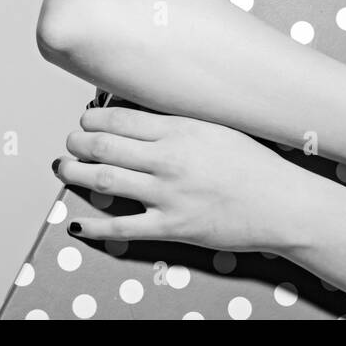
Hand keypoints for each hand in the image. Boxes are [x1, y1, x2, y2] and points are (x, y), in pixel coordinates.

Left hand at [53, 105, 302, 253]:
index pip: (121, 119)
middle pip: (105, 146)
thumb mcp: (217, 130)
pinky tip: (77, 222)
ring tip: (63, 168)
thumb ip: (179, 125)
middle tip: (70, 142)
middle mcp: (168, 159)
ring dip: (76, 173)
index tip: (85, 119)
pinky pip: (121, 226)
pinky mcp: (170, 227)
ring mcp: (167, 194)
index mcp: (181, 130)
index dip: (94, 119)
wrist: (281, 204)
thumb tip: (142, 119)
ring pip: (104, 180)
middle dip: (78, 142)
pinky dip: (94, 225)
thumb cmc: (255, 165)